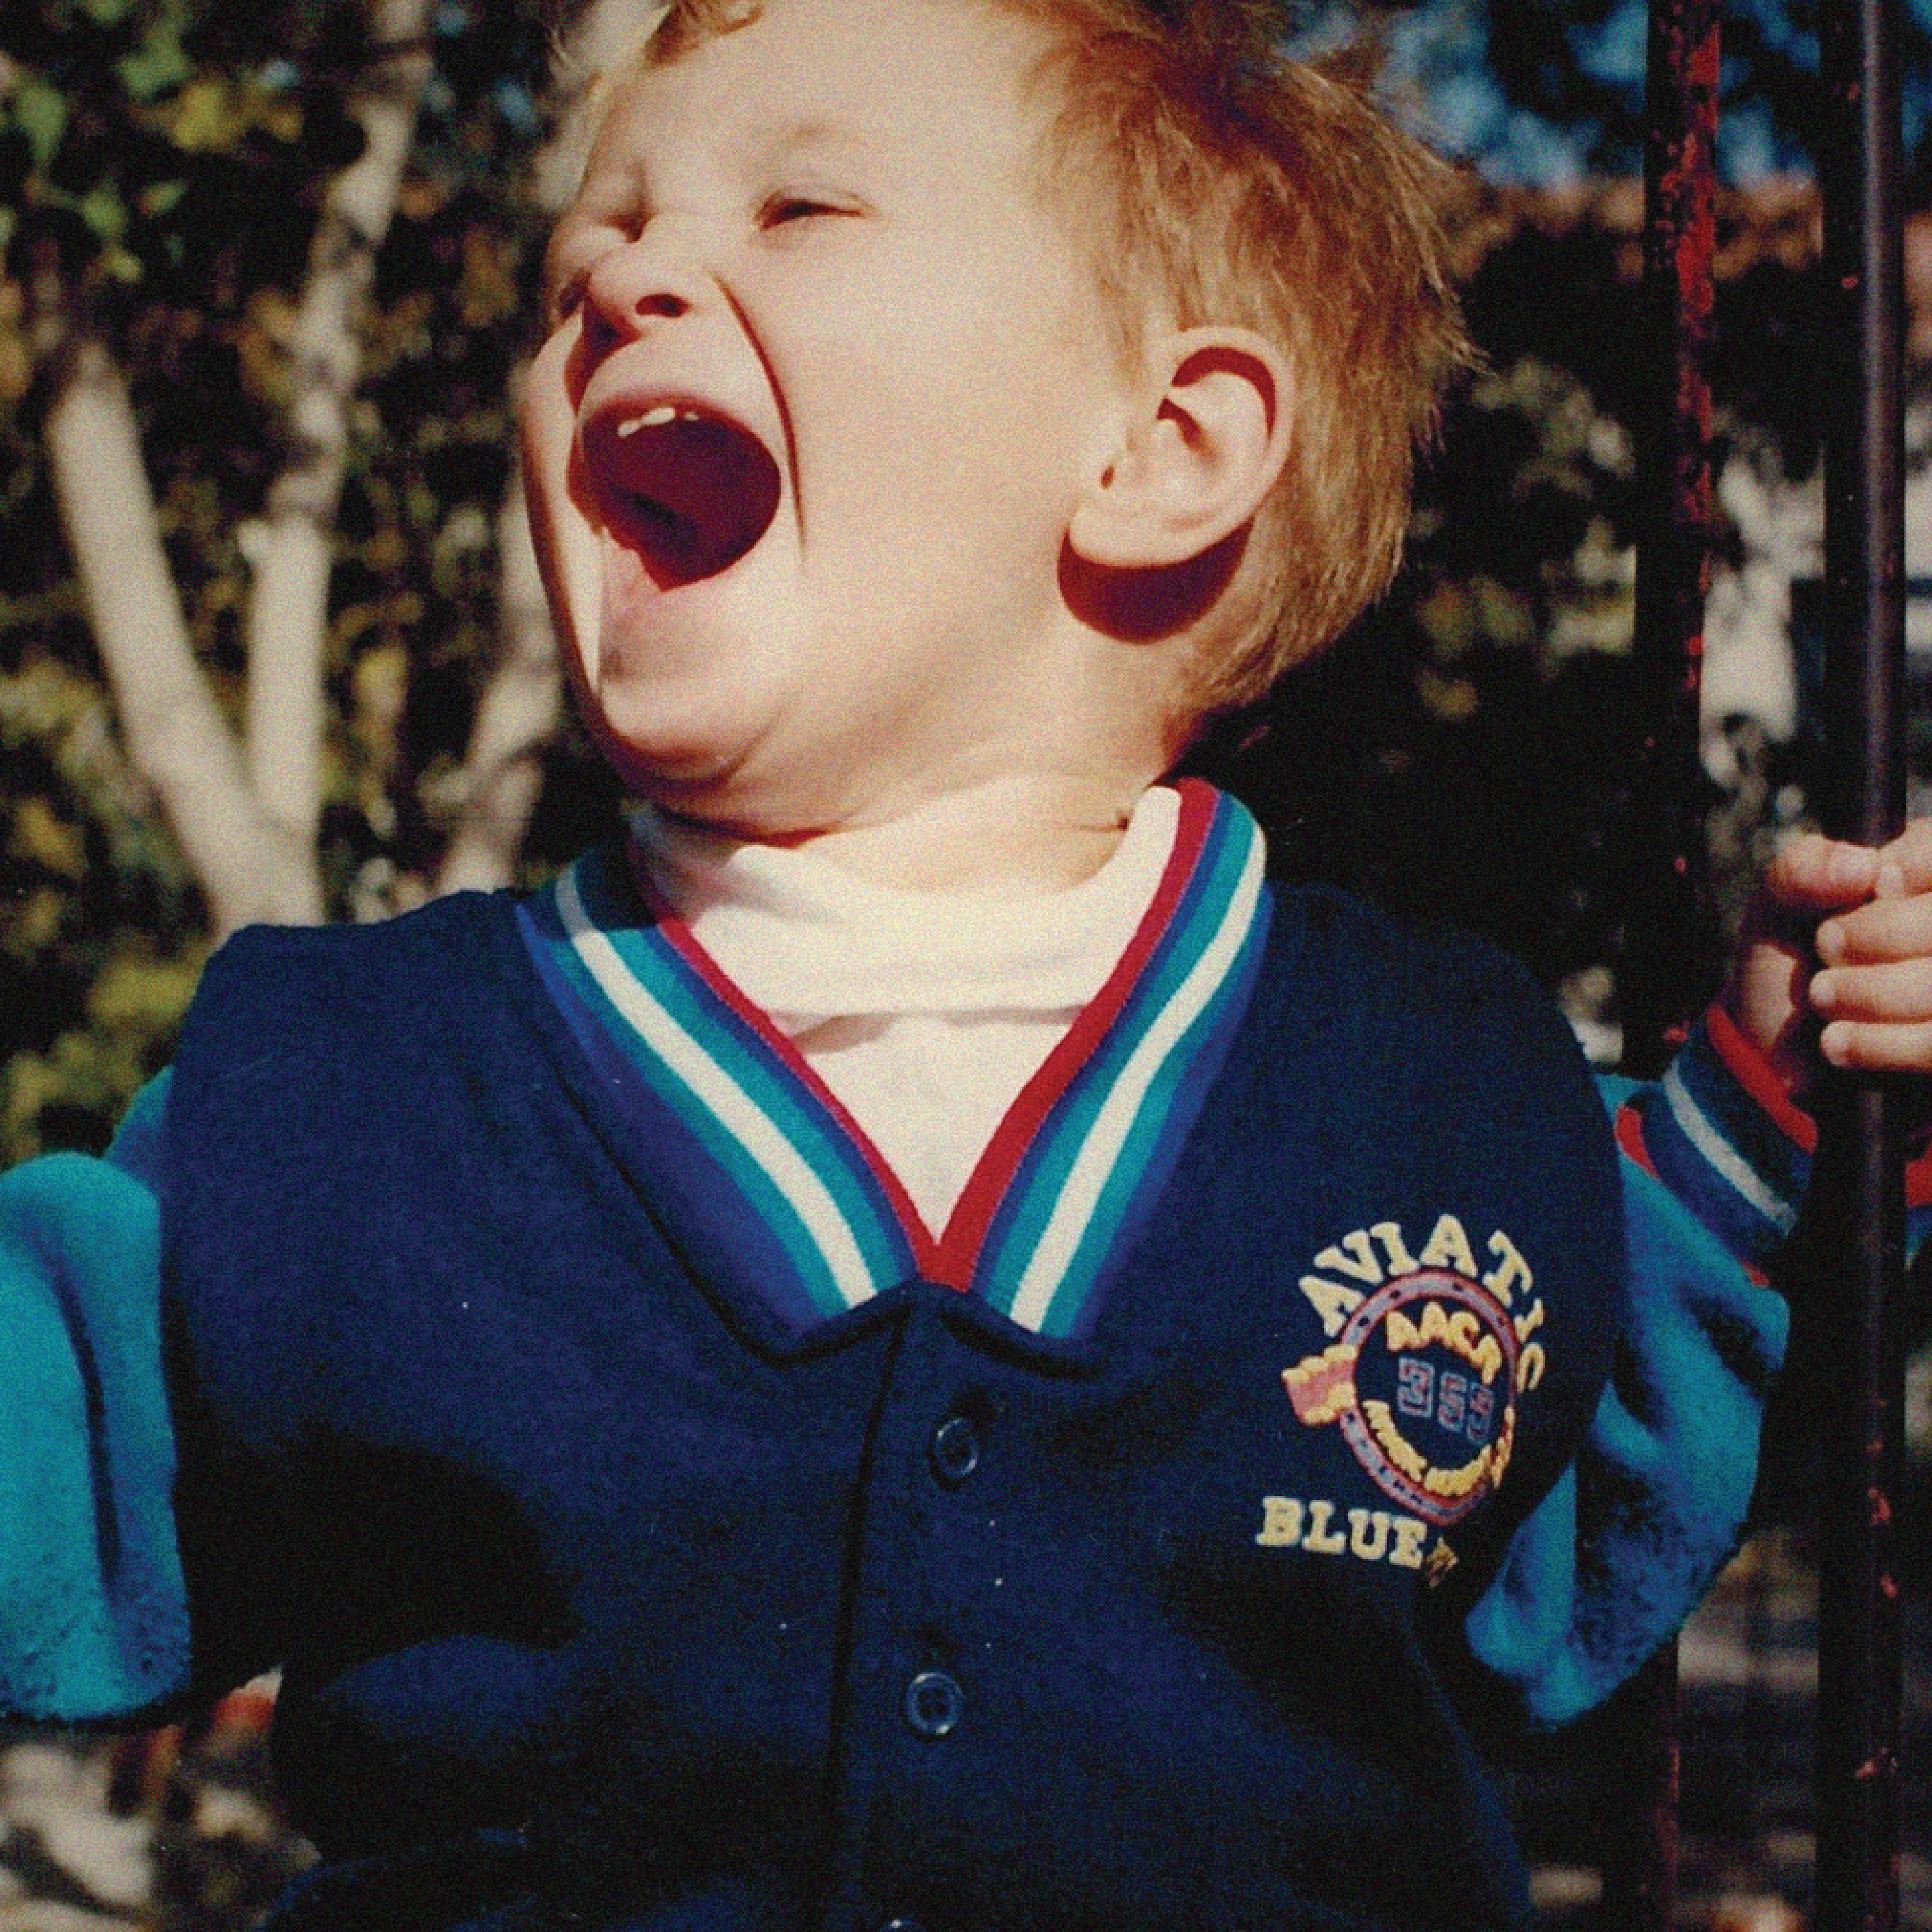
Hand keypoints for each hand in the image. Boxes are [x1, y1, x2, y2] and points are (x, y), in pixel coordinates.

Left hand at [1725, 822, 1931, 1098]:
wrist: (1779, 1049)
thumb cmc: (1793, 961)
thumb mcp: (1780, 905)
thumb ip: (1805, 868)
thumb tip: (1864, 866)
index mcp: (1931, 879)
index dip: (1908, 874)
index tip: (1861, 894)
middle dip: (1878, 937)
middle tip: (1827, 947)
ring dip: (1871, 994)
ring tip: (1822, 996)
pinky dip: (1879, 1045)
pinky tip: (1836, 1041)